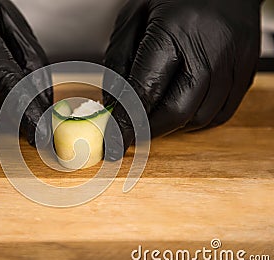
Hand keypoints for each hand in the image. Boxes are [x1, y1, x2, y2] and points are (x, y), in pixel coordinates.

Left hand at [104, 0, 260, 159]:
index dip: (127, 122)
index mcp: (177, 30)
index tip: (113, 141)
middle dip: (149, 130)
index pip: (147, 90)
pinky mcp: (247, 71)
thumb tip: (114, 104)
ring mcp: (234, 62)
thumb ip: (119, 62)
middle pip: (177, 112)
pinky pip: (221, 113)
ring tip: (155, 116)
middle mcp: (211, 50)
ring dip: (172, 125)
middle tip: (131, 133)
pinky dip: (195, 120)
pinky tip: (181, 109)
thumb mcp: (134, 19)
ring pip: (200, 118)